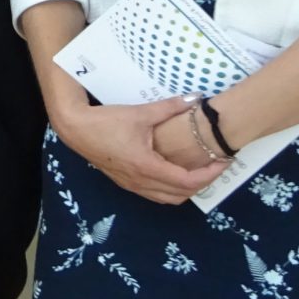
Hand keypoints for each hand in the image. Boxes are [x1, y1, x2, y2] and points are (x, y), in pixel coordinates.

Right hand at [51, 97, 224, 204]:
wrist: (76, 129)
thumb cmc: (106, 122)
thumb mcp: (140, 113)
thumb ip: (169, 107)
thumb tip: (195, 99)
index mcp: (147, 166)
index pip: (188, 181)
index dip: (210, 174)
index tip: (223, 162)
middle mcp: (141, 181)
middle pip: (182, 195)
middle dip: (203, 184)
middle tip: (215, 166)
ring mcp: (133, 185)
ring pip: (168, 199)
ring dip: (187, 190)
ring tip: (198, 171)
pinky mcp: (126, 183)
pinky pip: (156, 195)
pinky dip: (171, 190)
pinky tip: (174, 173)